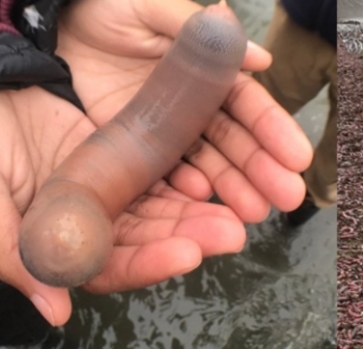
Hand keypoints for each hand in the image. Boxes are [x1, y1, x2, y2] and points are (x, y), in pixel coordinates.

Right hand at [0, 87, 248, 325]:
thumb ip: (14, 252)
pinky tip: (212, 175)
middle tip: (232, 232)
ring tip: (242, 209)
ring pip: (164, 204)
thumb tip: (58, 310)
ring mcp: (112, 183)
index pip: (110, 265)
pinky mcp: (127, 151)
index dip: (148, 263)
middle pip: (149, 236)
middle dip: (191, 235)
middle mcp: (92, 216)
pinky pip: (164, 166)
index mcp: (59, 237)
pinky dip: (189, 172)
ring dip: (201, 209)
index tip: (187, 254)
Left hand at [56, 0, 312, 222]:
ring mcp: (165, 134)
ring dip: (233, 189)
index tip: (297, 156)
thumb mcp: (151, 6)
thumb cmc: (109, 8)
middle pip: (234, 142)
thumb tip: (261, 58)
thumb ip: (198, 29)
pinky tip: (202, 200)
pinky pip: (163, 176)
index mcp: (206, 74)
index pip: (247, 104)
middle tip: (287, 196)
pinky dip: (184, 191)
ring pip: (206, 165)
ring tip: (254, 213)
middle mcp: (193, 109)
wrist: (54, 27)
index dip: (273, 129)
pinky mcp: (134, 152)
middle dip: (262, 169)